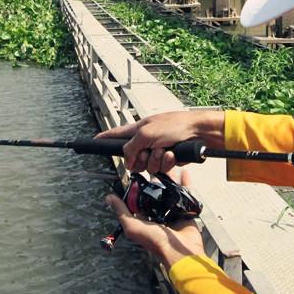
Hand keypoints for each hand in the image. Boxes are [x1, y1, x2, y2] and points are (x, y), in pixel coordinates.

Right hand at [97, 110, 224, 173]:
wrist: (200, 132)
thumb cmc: (176, 125)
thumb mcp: (147, 134)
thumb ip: (132, 147)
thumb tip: (128, 161)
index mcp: (139, 129)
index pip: (116, 134)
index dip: (105, 138)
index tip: (93, 141)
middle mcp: (147, 140)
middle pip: (133, 159)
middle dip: (142, 159)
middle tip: (150, 151)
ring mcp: (158, 150)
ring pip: (148, 166)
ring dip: (158, 160)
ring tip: (167, 150)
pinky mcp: (169, 159)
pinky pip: (162, 168)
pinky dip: (168, 162)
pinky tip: (174, 154)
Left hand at [105, 169, 205, 268]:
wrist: (180, 251)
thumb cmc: (156, 242)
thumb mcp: (133, 226)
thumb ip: (121, 212)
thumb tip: (109, 198)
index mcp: (144, 218)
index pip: (139, 198)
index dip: (138, 187)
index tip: (139, 173)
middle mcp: (158, 214)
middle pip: (156, 193)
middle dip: (156, 181)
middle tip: (156, 167)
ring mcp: (172, 212)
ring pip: (171, 191)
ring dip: (170, 179)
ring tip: (168, 166)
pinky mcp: (186, 211)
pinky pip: (186, 194)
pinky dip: (185, 183)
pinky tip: (184, 173)